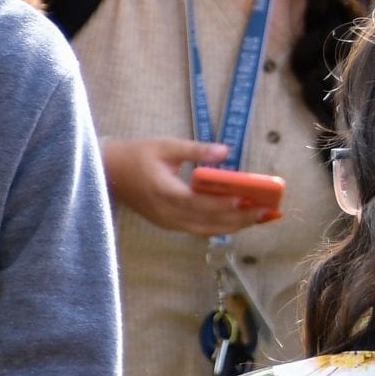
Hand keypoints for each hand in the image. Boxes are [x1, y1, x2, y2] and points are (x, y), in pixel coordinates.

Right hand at [100, 137, 269, 235]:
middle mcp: (168, 213)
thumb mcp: (165, 145)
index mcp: (165, 192)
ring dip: (235, 225)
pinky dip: (220, 226)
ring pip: (207, 230)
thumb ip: (196, 150)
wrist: (106, 172)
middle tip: (267, 211)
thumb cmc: (135, 155)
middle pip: (209, 222)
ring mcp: (167, 222)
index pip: (200, 203)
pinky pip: (199, 229)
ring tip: (260, 218)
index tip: (250, 199)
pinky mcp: (168, 224)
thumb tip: (226, 152)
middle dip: (241, 218)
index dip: (226, 203)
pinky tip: (238, 219)